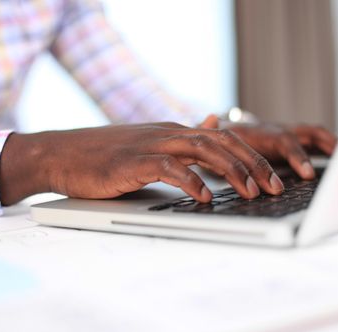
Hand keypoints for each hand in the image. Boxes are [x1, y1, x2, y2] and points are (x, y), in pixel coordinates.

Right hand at [0, 123, 285, 204]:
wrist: (62, 154)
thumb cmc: (104, 157)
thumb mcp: (148, 146)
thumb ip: (181, 142)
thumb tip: (211, 127)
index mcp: (173, 132)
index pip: (222, 138)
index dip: (251, 156)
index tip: (272, 177)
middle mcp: (167, 133)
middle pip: (221, 141)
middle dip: (253, 163)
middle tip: (274, 187)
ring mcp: (150, 145)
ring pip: (202, 149)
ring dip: (231, 170)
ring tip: (251, 191)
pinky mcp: (132, 161)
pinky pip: (169, 167)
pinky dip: (191, 180)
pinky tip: (205, 196)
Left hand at [200, 115, 337, 179]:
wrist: (227, 134)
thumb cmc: (223, 140)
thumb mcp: (217, 139)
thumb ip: (215, 131)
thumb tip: (212, 118)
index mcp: (261, 132)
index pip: (284, 142)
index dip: (298, 157)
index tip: (308, 174)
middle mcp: (279, 130)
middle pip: (309, 133)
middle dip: (328, 146)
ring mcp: (289, 135)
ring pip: (317, 136)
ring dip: (335, 146)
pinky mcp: (295, 144)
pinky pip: (317, 146)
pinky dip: (331, 152)